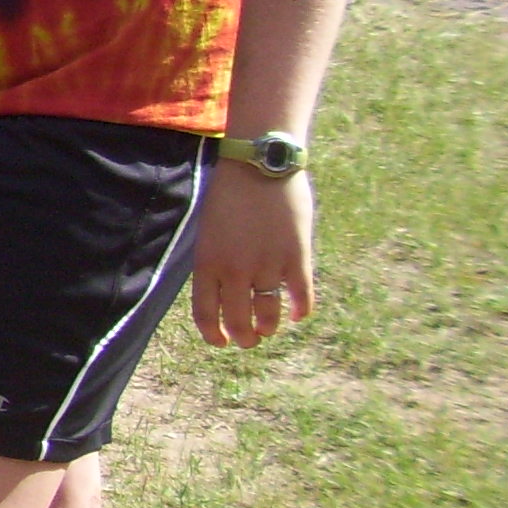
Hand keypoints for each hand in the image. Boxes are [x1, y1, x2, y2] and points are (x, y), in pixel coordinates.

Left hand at [189, 162, 314, 347]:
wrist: (259, 165)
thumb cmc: (229, 193)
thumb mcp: (208, 230)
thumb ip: (213, 261)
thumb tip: (220, 290)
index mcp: (208, 263)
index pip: (206, 314)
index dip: (214, 335)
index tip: (221, 342)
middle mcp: (235, 270)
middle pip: (239, 321)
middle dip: (244, 338)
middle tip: (249, 340)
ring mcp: (267, 266)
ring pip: (269, 315)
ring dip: (269, 327)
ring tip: (270, 328)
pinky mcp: (297, 257)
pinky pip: (302, 296)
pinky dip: (302, 310)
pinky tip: (300, 314)